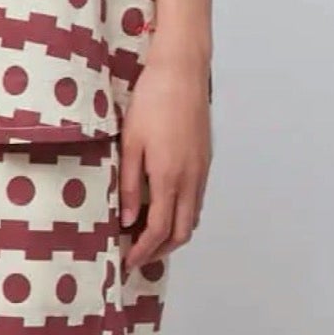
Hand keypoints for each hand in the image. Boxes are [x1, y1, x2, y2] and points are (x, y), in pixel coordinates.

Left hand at [117, 43, 211, 266]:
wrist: (182, 72)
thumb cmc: (151, 102)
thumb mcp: (130, 143)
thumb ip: (131, 184)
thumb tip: (128, 219)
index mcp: (169, 177)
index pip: (158, 230)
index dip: (143, 251)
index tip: (127, 262)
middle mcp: (191, 180)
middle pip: (180, 232)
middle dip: (160, 251)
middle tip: (137, 256)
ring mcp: (201, 171)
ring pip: (192, 218)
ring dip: (173, 235)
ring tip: (149, 239)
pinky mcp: (205, 161)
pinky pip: (197, 200)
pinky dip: (182, 216)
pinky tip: (165, 210)